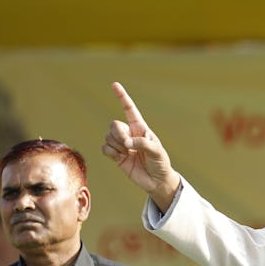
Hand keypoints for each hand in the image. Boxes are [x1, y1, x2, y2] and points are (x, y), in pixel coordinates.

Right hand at [103, 82, 180, 212]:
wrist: (156, 180)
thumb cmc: (160, 163)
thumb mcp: (157, 151)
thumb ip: (143, 144)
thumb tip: (127, 143)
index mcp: (140, 128)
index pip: (129, 109)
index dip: (122, 97)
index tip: (114, 85)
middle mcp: (129, 133)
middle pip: (114, 125)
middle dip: (119, 135)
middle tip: (128, 146)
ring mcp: (121, 144)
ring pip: (108, 136)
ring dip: (117, 146)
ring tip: (128, 154)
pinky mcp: (115, 155)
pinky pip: (104, 148)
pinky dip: (111, 153)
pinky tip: (121, 158)